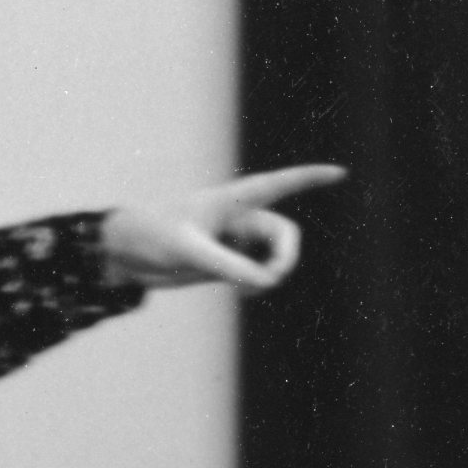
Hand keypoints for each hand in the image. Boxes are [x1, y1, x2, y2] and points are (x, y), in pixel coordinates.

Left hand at [100, 164, 345, 293]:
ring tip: (247, 290)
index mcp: (232, 199)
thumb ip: (229, 266)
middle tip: (270, 278)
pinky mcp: (228, 262)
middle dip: (285, 257)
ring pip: (274, 257)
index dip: (311, 178)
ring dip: (270, 274)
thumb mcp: (189, 250)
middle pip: (285, 234)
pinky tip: (240, 293)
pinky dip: (256, 284)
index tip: (340, 173)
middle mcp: (239, 217)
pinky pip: (258, 273)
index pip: (279, 183)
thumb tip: (267, 283)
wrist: (127, 255)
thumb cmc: (152, 237)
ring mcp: (235, 240)